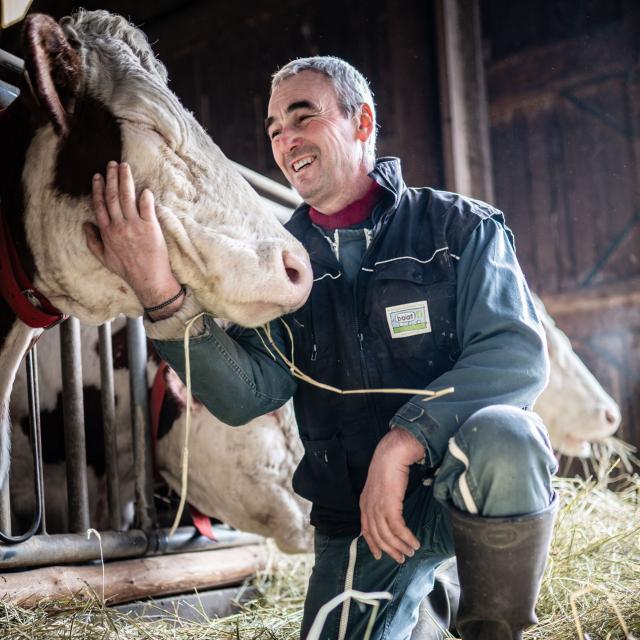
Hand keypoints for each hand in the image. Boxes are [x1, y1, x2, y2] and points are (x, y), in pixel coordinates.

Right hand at [85, 161, 181, 310]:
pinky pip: (147, 207)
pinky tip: (144, 188)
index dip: (98, 189)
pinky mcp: (151, 227)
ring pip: (127, 197)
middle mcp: (119, 226)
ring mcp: (135, 225)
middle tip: (112, 163)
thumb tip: (86, 225)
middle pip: (113, 196)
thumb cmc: (127, 269)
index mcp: (107, 231)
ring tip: (125, 167)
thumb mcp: (104, 258)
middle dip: (112, 178)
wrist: (149, 279)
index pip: (100, 205)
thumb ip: (93, 241)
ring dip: (125, 180)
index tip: (98, 176)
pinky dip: (145, 197)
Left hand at [360, 428, 423, 562]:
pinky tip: (415, 542)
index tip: (379, 555)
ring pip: (387, 536)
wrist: (392, 454)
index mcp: (364, 503)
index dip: (372, 544)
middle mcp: (368, 508)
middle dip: (390, 550)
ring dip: (400, 546)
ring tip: (411, 551)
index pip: (365, 529)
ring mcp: (378, 507)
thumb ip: (381, 499)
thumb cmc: (389, 465)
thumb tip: (390, 510)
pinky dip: (407, 538)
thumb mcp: (380, 485)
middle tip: (401, 558)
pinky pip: (398, 529)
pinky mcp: (389, 506)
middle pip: (377, 536)